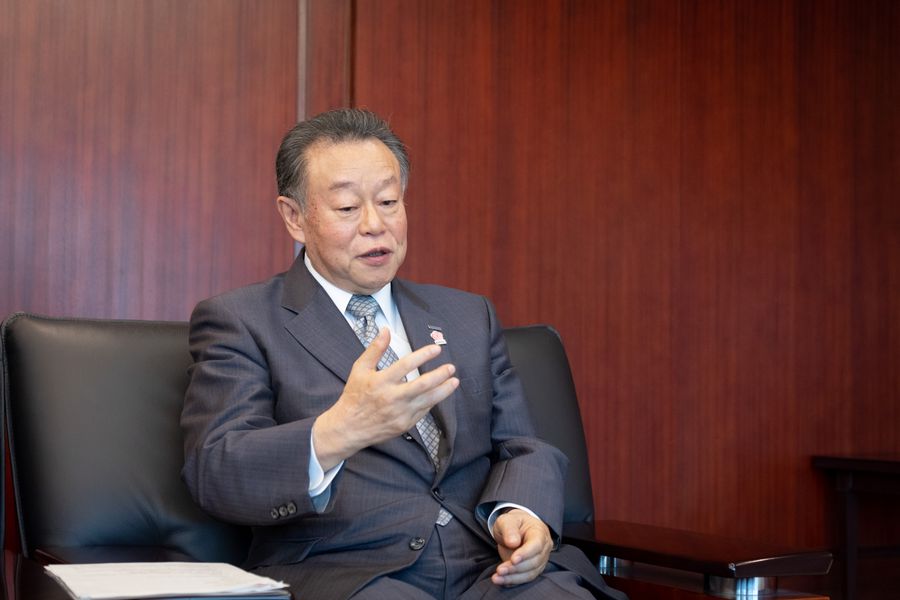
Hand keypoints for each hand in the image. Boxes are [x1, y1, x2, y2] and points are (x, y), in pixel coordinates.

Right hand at [313, 327, 457, 468]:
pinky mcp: (405, 424)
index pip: (406, 365)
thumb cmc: (354, 396)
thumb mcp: (360, 369)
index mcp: (381, 382)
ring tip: (454, 381)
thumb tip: (386, 330)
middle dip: (440, 375)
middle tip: (451, 367)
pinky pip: (423, 411)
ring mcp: (400, 413)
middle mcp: (392, 398)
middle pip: (423, 384)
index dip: (423, 355)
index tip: (436, 349)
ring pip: (428, 400)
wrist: (349, 428)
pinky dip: (432, 401)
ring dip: (444, 390)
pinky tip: (438, 394)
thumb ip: (375, 349)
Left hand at [490, 508, 552, 586]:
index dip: (526, 554)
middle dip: (516, 568)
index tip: (513, 559)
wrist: (514, 530)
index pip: (537, 545)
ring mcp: (540, 561)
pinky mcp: (532, 570)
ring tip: (497, 578)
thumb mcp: (507, 520)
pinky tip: (501, 581)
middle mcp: (543, 548)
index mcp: (539, 532)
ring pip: (530, 573)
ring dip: (513, 578)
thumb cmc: (512, 523)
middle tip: (500, 570)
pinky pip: (525, 578)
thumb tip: (513, 543)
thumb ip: (509, 529)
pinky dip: (513, 581)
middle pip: (534, 562)